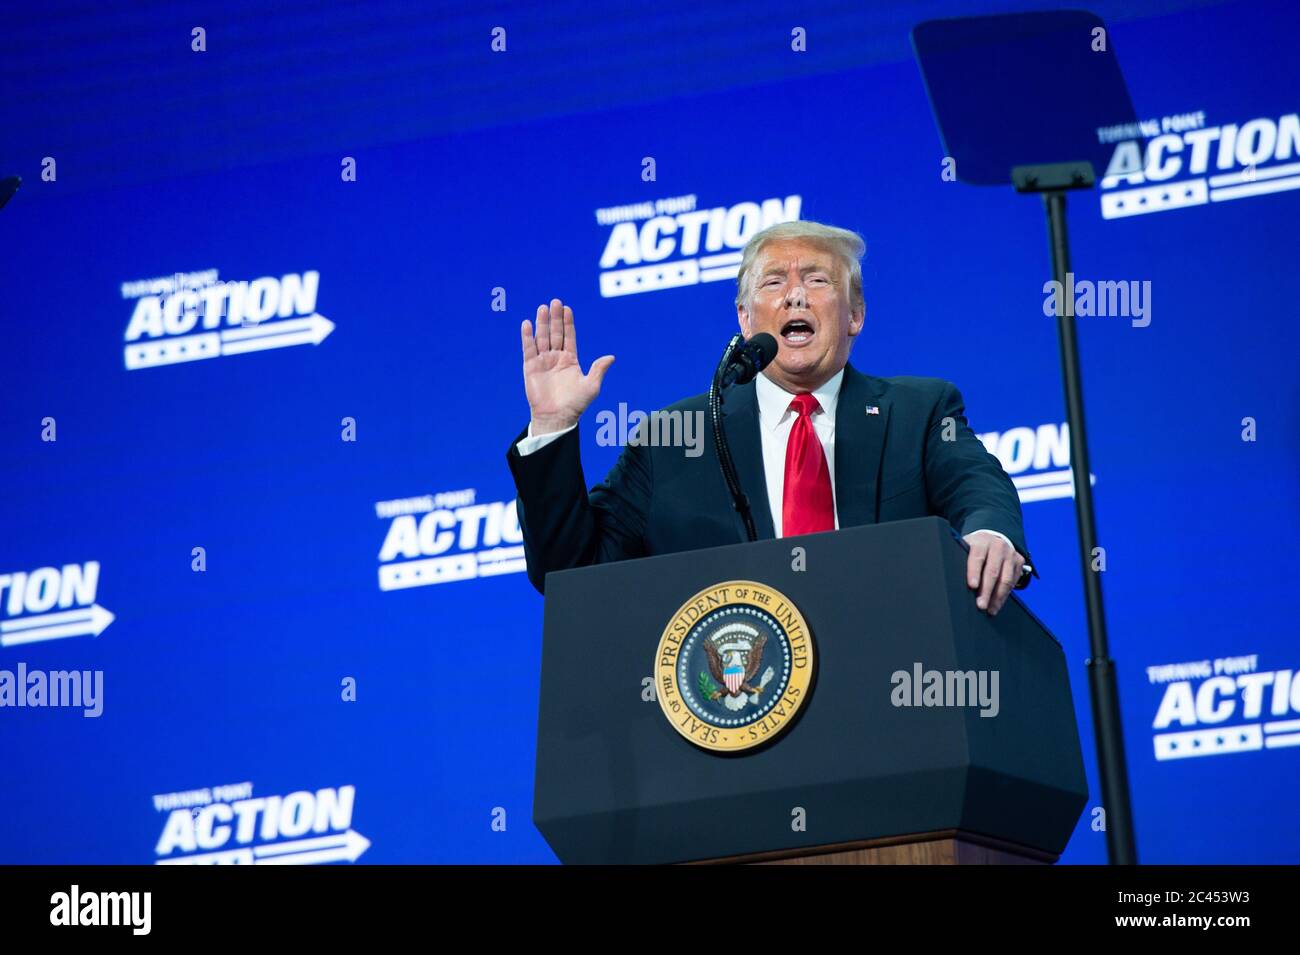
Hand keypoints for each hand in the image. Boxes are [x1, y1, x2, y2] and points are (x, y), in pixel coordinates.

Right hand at [520, 298, 614, 434]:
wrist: (557, 417)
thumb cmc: (576, 404)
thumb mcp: (591, 386)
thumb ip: (599, 370)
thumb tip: (611, 357)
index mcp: (570, 360)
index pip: (569, 336)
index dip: (568, 323)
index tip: (567, 309)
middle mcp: (556, 358)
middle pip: (555, 333)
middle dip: (554, 318)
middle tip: (555, 302)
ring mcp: (542, 362)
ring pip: (542, 338)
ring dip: (542, 323)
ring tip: (542, 308)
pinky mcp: (530, 367)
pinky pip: (528, 349)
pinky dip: (527, 336)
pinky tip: (527, 324)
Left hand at [963, 530, 1024, 615]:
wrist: (994, 540)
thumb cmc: (975, 548)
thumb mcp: (966, 547)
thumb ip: (962, 559)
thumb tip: (952, 578)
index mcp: (981, 541)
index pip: (978, 557)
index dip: (974, 572)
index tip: (972, 586)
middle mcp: (998, 546)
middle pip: (992, 571)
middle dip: (986, 590)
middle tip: (981, 605)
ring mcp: (1010, 554)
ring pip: (1005, 579)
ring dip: (997, 597)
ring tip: (990, 610)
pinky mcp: (1019, 561)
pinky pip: (1013, 582)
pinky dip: (1004, 595)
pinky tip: (997, 604)